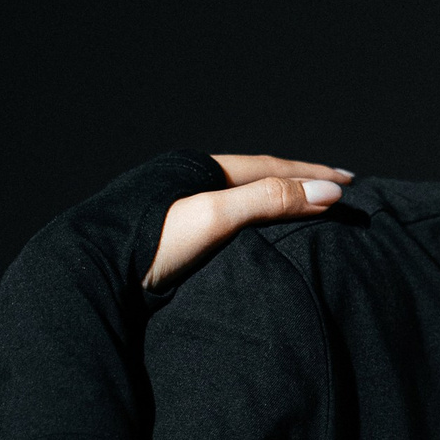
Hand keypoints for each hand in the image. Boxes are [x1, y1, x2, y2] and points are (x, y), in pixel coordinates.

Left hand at [144, 153, 352, 288]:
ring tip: (302, 209)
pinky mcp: (168, 235)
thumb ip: (270, 201)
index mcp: (203, 170)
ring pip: (239, 199)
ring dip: (274, 201)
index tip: (349, 180)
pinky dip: (252, 222)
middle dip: (298, 182)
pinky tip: (254, 233)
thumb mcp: (216, 217)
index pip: (273, 167)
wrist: (90, 272)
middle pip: (258, 178)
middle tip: (333, 189)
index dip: (313, 173)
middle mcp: (190, 182)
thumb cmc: (151, 243)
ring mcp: (178, 208)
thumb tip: (329, 191)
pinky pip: (224, 220)